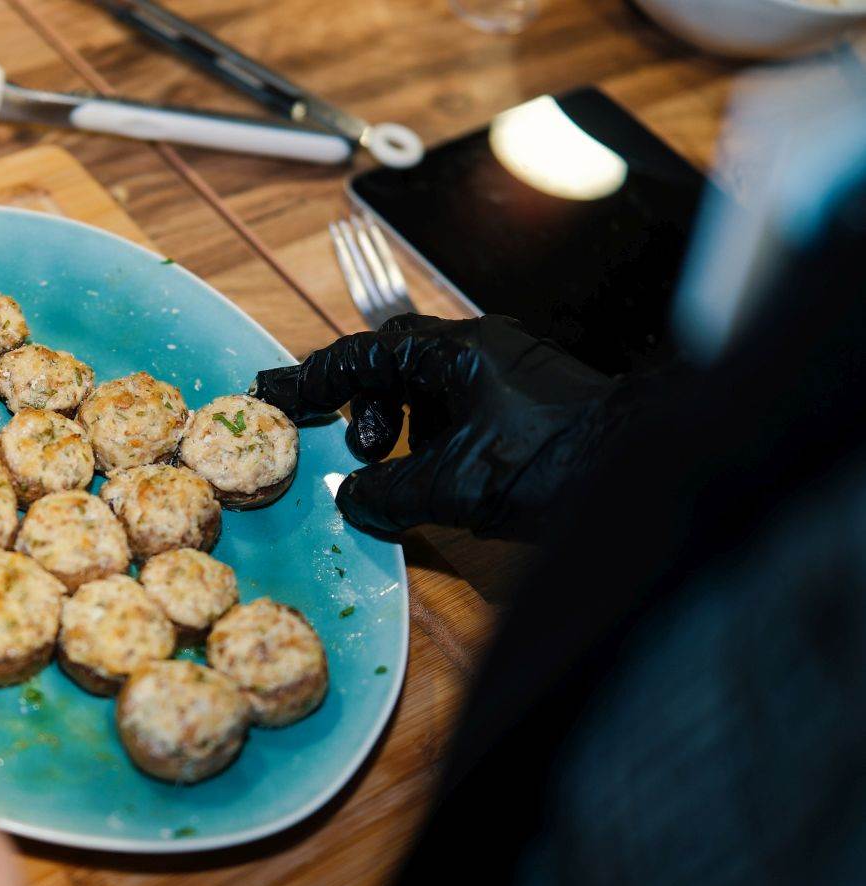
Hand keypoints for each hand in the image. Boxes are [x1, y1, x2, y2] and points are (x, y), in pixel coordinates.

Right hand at [254, 314, 625, 539]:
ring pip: (432, 384)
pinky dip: (437, 433)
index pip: (364, 355)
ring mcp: (512, 371)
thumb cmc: (552, 464)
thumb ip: (390, 492)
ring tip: (400, 465)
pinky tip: (444, 473)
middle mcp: (484, 348)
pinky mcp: (532, 398)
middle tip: (355, 446)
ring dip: (403, 422)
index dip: (315, 378)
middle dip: (364, 403)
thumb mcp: (453, 486)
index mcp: (458, 352)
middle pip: (396, 361)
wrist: (646, 471)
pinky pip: (464, 404)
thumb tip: (354, 498)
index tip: (277, 392)